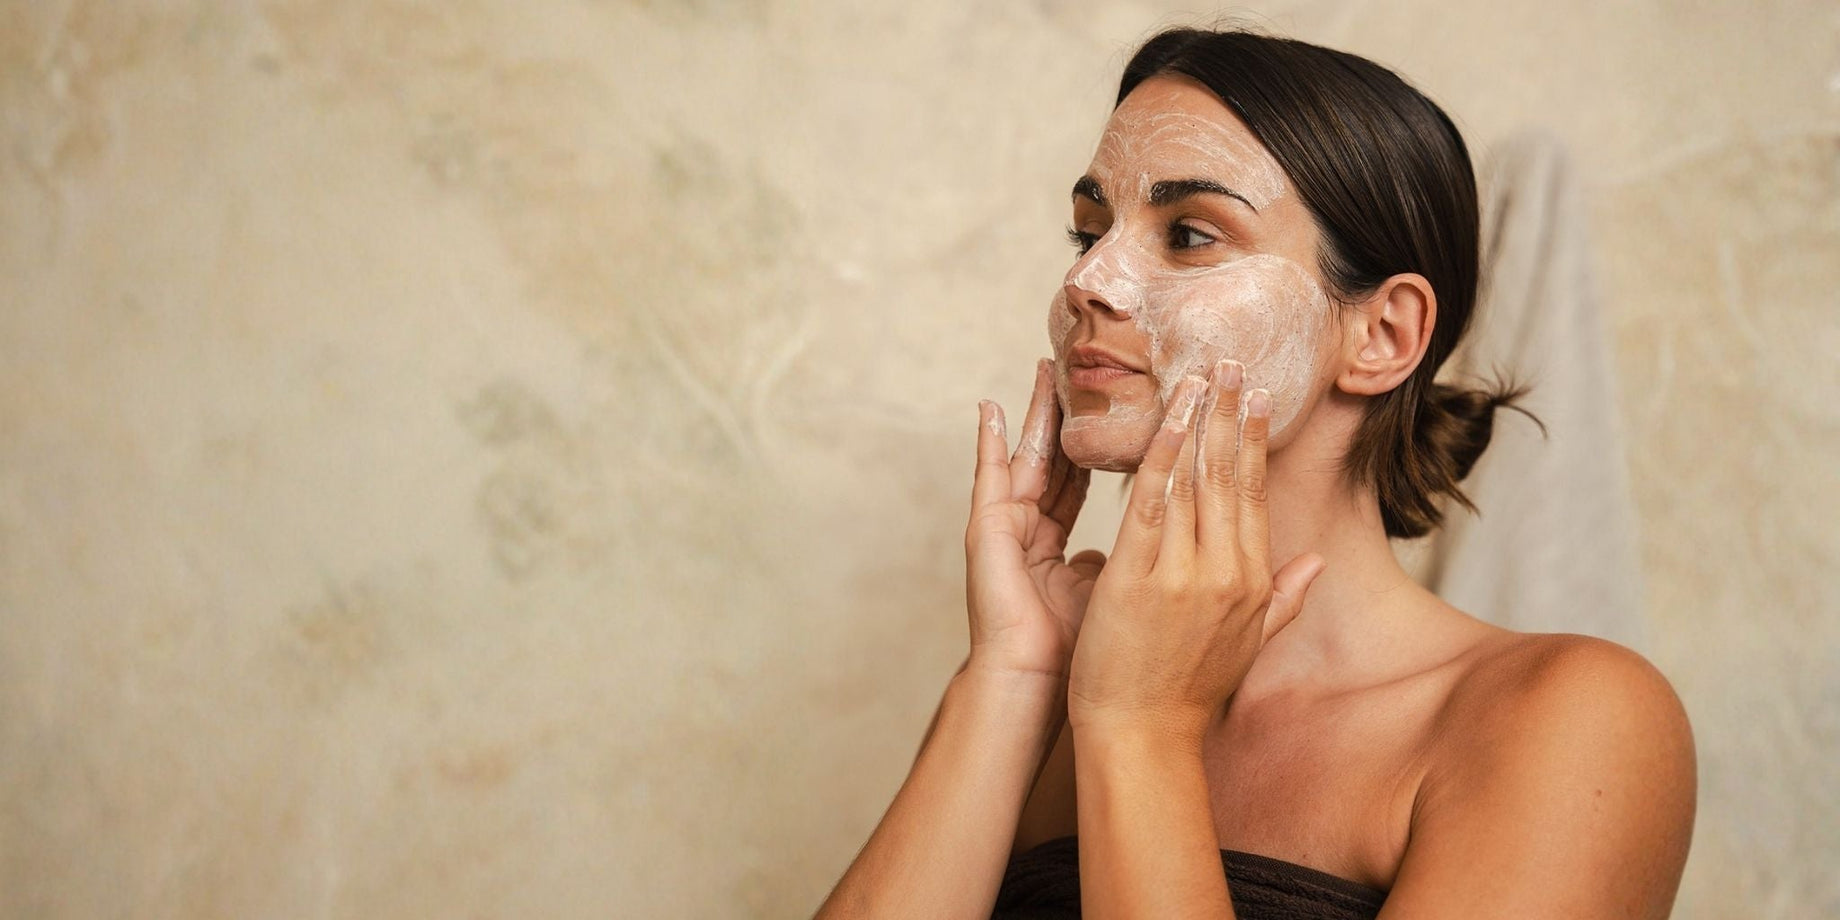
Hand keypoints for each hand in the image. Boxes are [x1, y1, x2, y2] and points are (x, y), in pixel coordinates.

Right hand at [964, 358, 1107, 679]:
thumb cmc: (1074, 652)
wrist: (1035, 683)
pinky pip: (989, 477)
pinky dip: (988, 442)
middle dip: (1067, 413)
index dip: (1096, 442)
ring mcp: (1003, 527)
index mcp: (1052, 541)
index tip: (1116, 403)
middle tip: (1081, 366)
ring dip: (1037, 414)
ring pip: (1028, 456)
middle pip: (1054, 457)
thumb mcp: (1104, 593)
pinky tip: (990, 408)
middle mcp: (1026, 528)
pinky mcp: (986, 532)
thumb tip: (1121, 551)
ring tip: (1048, 369)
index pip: (1080, 478)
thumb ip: (1109, 564)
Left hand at [1066, 359, 1326, 742]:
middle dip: (1230, 413)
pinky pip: (1151, 505)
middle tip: (1231, 359)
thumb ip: (1285, 597)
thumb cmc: (1187, 691)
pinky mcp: (1139, 579)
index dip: (1254, 441)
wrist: (1143, 734)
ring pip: (1194, 481)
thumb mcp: (1249, 644)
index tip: (1258, 396)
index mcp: (1249, 580)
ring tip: (1199, 372)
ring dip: (1197, 420)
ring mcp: (1183, 574)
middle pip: (1229, 476)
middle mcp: (1224, 572)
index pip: (1253, 494)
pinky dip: (1159, 458)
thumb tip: (1318, 564)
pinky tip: (1164, 419)